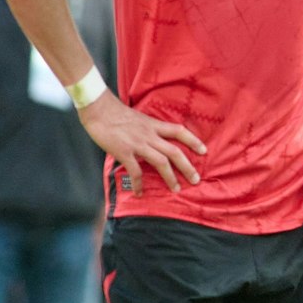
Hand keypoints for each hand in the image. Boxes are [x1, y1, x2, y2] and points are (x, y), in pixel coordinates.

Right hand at [78, 93, 205, 194]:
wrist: (98, 109)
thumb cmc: (116, 113)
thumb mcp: (140, 118)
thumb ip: (149, 129)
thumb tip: (155, 140)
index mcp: (154, 125)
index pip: (179, 131)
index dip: (194, 141)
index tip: (204, 151)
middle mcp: (150, 135)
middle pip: (174, 152)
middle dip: (187, 167)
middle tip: (196, 179)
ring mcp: (138, 144)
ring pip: (161, 162)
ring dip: (170, 177)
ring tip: (176, 189)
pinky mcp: (124, 152)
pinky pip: (135, 171)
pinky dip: (139, 184)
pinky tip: (140, 192)